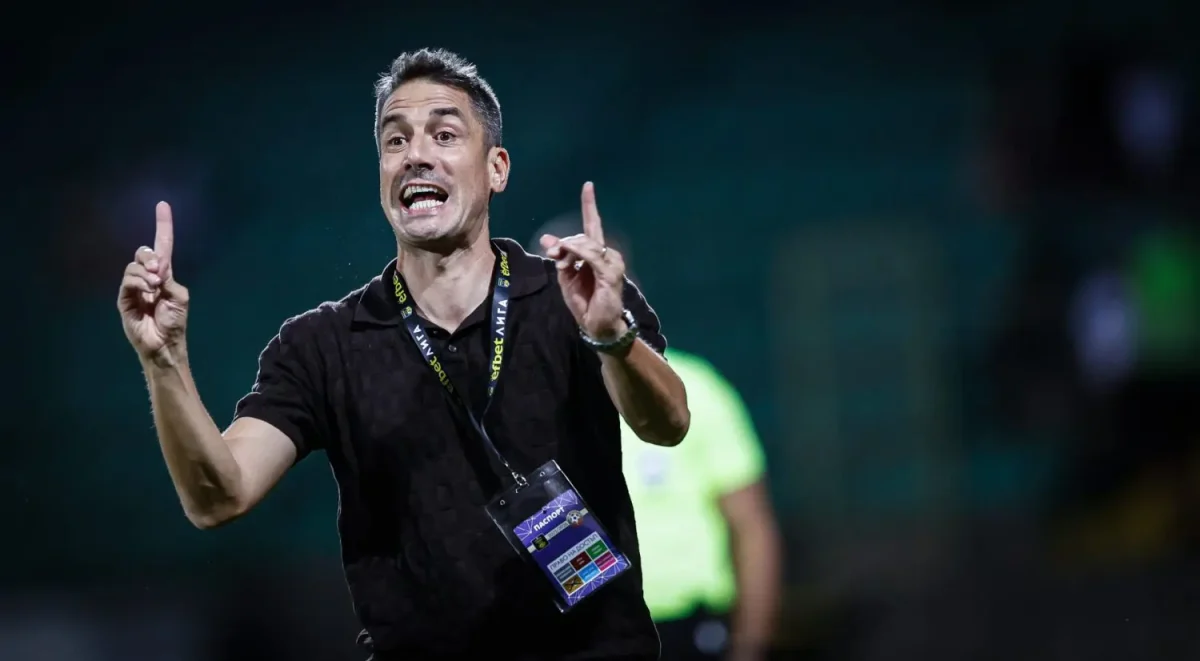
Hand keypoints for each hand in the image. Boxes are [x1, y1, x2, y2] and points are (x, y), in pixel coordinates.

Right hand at [117, 202, 189, 363]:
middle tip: (160, 273)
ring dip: (146, 273)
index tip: (163, 205)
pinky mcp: (123, 298)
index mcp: (164, 274)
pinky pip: (127, 280)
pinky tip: (148, 292)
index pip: (162, 244)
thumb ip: (169, 278)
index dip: (163, 225)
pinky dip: (139, 282)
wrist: (164, 343)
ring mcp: (134, 286)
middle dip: (151, 257)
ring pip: (134, 265)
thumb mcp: (179, 296)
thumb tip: (155, 267)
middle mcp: (148, 276)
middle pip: (144, 251)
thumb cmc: (174, 321)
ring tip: (155, 287)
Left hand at [540, 182, 626, 340]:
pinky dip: (577, 254)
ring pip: (586, 244)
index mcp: (597, 254)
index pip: (593, 225)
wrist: (597, 326)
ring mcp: (611, 263)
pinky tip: (567, 260)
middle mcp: (607, 255)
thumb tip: (548, 239)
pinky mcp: (610, 274)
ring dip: (568, 250)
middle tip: (550, 252)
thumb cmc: (585, 303)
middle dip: (564, 243)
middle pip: (583, 236)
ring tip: (559, 262)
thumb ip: (560, 257)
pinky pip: (591, 256)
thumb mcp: (567, 277)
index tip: (588, 186)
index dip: (590, 205)